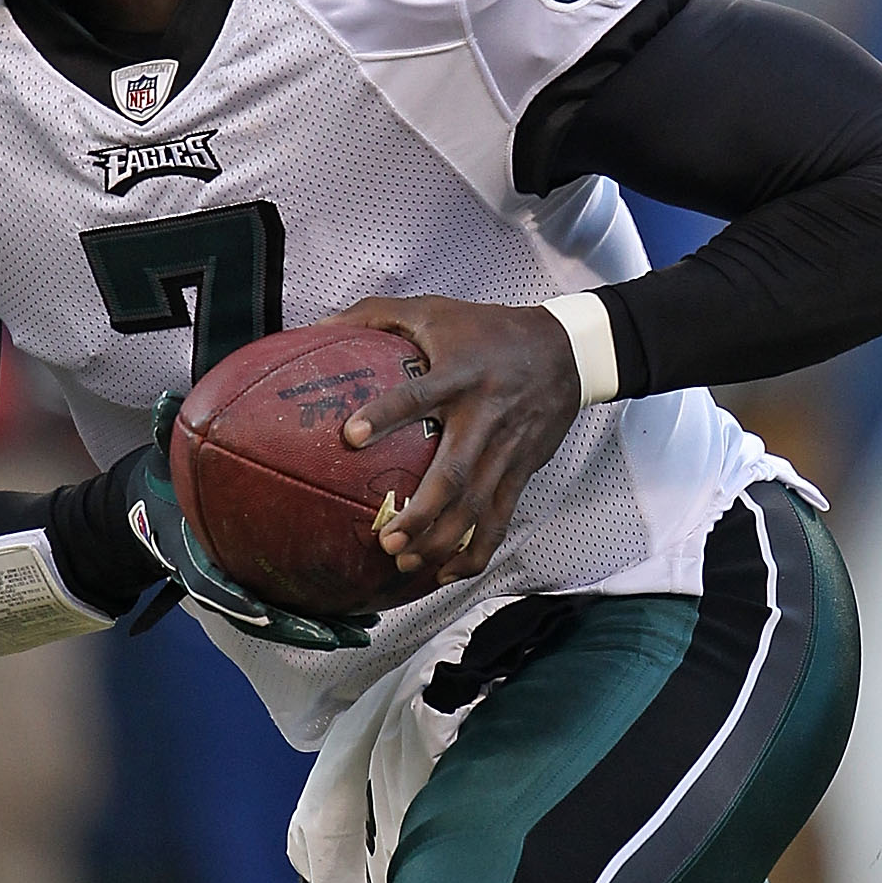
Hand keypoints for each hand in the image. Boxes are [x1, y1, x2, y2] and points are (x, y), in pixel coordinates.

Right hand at [130, 397, 374, 651]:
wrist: (153, 515)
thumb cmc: (162, 490)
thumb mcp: (159, 460)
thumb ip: (166, 435)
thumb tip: (167, 400)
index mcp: (194, 562)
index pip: (216, 590)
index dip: (239, 604)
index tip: (262, 613)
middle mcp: (223, 585)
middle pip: (264, 619)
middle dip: (299, 630)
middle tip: (335, 634)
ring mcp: (244, 591)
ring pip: (288, 619)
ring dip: (326, 627)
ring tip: (366, 627)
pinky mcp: (263, 586)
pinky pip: (299, 598)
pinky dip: (330, 604)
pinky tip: (368, 600)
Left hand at [340, 295, 581, 588]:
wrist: (566, 352)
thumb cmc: (488, 329)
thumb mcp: (434, 309)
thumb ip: (374, 315)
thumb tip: (316, 326)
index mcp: (459, 375)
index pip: (418, 394)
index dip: (385, 414)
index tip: (349, 435)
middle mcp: (484, 417)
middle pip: (454, 474)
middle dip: (421, 513)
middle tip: (385, 538)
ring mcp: (506, 450)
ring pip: (476, 507)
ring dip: (442, 541)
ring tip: (405, 562)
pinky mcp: (521, 471)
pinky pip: (499, 519)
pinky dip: (476, 551)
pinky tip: (446, 573)